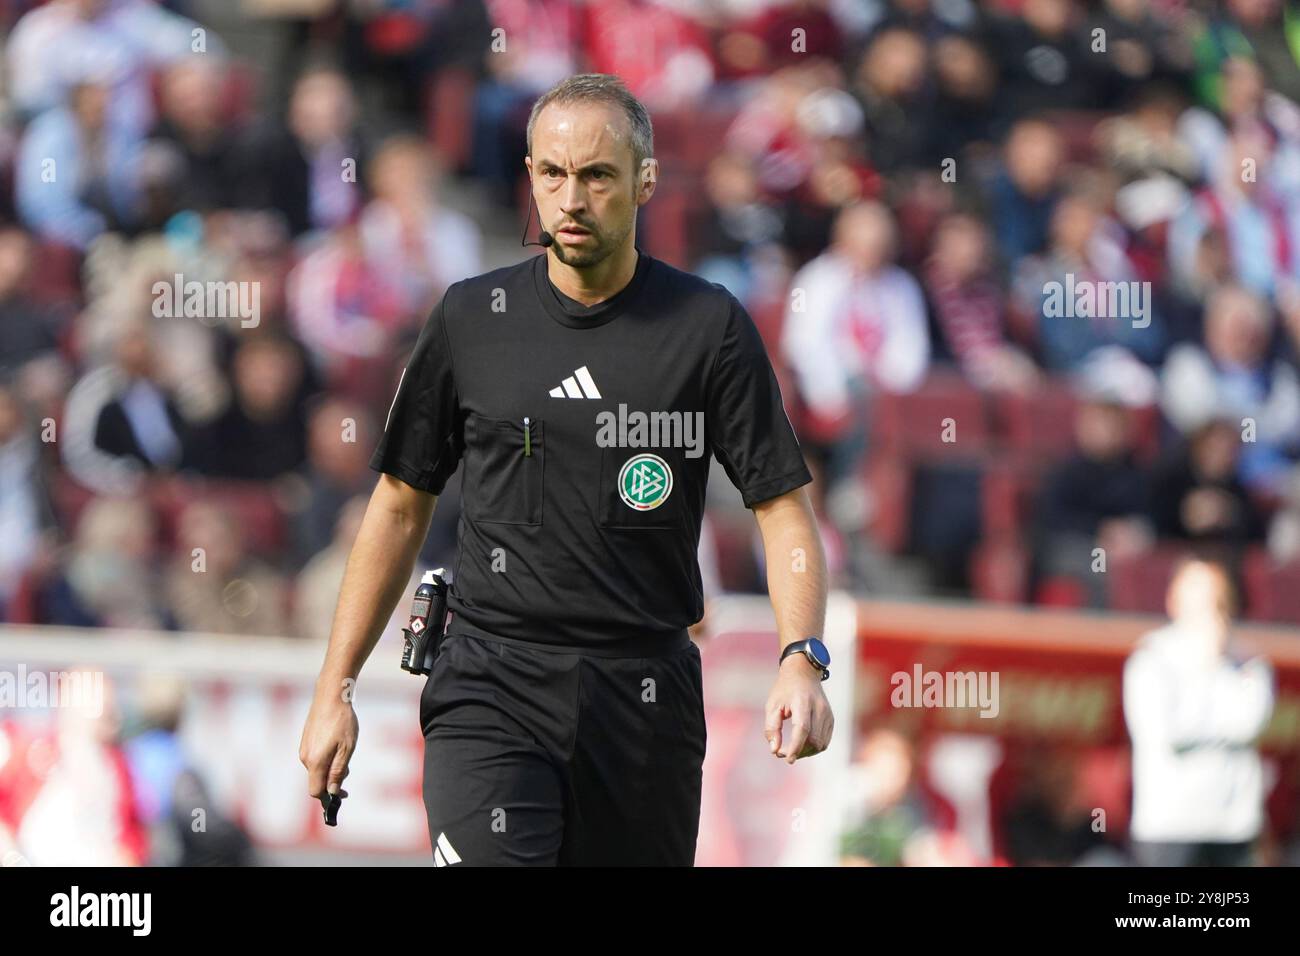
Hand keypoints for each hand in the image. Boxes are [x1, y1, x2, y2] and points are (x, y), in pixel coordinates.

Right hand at [299, 685, 357, 806]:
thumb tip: (332, 792)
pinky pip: (315, 757)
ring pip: (317, 768)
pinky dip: (326, 758)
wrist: (331, 696)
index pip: (315, 791)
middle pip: (317, 780)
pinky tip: (336, 744)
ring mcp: (304, 748)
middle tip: (348, 769)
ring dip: (330, 768)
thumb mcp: (346, 748)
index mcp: (315, 762)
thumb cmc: (342, 722)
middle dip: (332, 780)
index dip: (328, 797)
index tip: (343, 794)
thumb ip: (338, 771)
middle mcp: (305, 757)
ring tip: (344, 751)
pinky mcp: (305, 740)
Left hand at [764, 655, 833, 763]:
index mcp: (803, 702)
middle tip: (781, 752)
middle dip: (798, 751)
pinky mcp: (831, 719)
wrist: (804, 673)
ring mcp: (828, 714)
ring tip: (791, 749)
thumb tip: (774, 751)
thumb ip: (772, 728)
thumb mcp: (772, 705)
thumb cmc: (785, 690)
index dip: (796, 746)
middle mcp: (819, 708)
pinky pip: (824, 741)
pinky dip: (813, 748)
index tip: (787, 759)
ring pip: (820, 744)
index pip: (803, 729)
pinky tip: (801, 745)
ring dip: (805, 752)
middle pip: (813, 740)